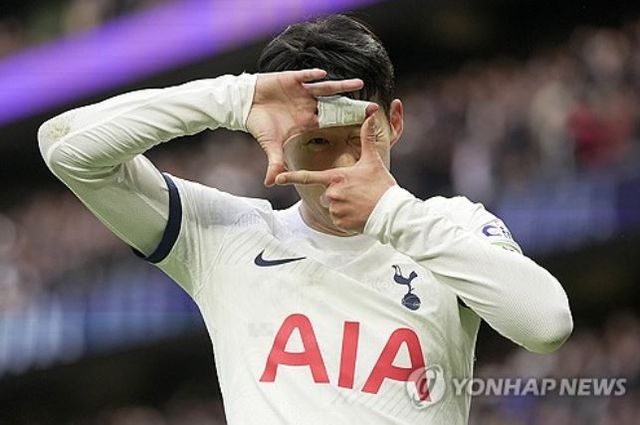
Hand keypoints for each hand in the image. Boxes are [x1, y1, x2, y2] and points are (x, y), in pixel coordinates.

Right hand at [246, 69, 370, 185]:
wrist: (245, 105)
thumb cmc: (260, 124)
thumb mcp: (270, 145)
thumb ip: (275, 163)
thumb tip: (270, 184)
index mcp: (308, 121)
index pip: (332, 123)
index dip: (347, 125)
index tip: (364, 129)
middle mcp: (309, 106)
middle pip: (336, 105)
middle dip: (353, 106)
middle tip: (374, 107)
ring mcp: (302, 92)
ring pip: (326, 89)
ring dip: (341, 87)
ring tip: (360, 84)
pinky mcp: (291, 79)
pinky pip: (304, 77)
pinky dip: (312, 76)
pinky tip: (323, 74)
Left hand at [274, 114, 396, 232]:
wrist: (391, 212)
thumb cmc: (381, 186)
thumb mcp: (373, 161)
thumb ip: (367, 138)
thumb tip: (370, 116)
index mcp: (336, 177)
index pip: (308, 177)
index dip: (290, 177)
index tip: (277, 178)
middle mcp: (332, 194)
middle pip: (325, 193)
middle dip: (337, 193)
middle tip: (356, 192)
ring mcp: (335, 209)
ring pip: (331, 207)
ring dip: (342, 206)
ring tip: (359, 203)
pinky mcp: (340, 223)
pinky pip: (338, 220)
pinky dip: (346, 218)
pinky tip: (359, 213)